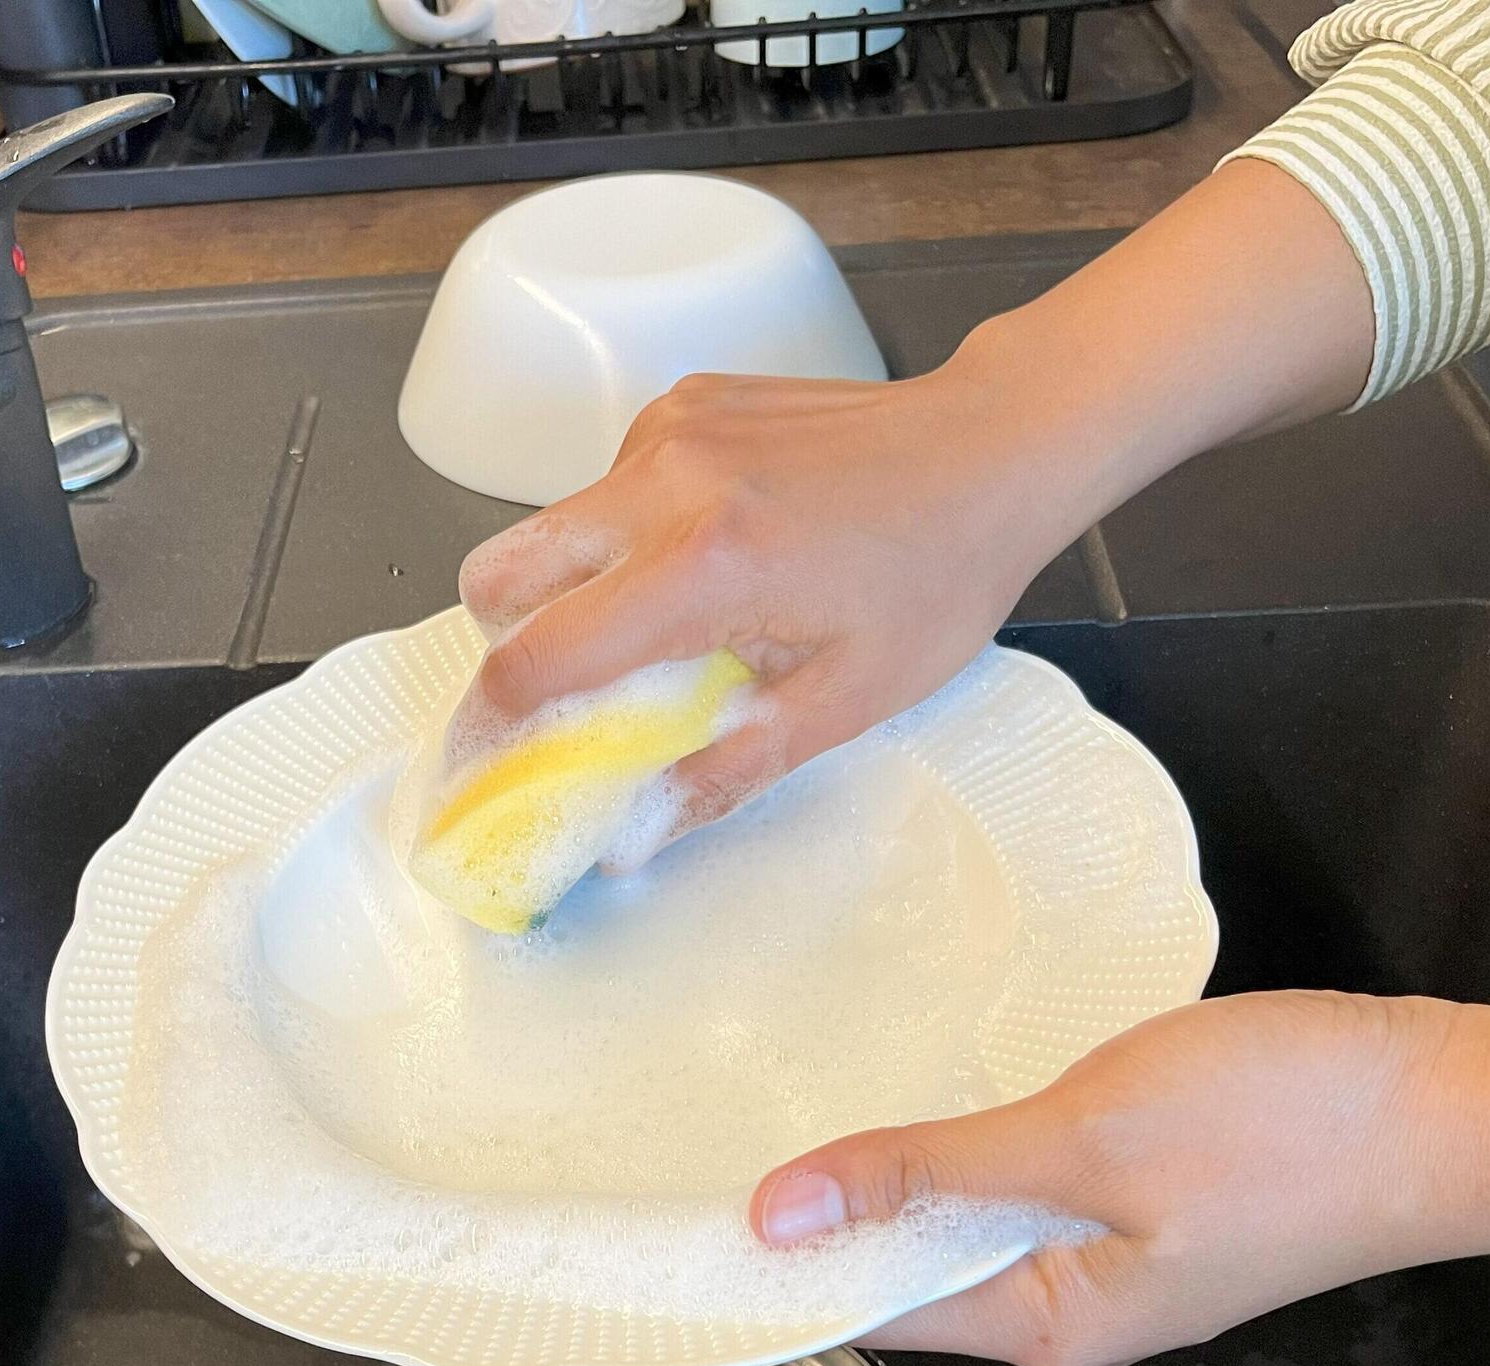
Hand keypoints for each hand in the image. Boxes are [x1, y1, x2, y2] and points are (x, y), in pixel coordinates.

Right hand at [458, 357, 1050, 855]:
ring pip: (553, 526)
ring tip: (669, 620)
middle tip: (569, 691)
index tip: (496, 760)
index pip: (537, 655)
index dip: (498, 723)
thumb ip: (727, 770)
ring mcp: (668, 430)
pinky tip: (715, 550)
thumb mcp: (846, 702)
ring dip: (579, 586)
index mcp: (702, 566)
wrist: (992, 448)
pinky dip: (632, 532)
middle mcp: (665, 482)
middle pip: (499, 572)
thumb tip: (632, 838)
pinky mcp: (683, 403)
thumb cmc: (939, 573)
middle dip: (510, 644)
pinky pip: (610, 484)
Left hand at [749, 965, 1489, 1365]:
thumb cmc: (1281, 1127)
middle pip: (915, 1270)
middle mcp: (1073, 1311)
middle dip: (821, 1216)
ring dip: (895, 1173)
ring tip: (780, 1109)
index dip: (769, 1270)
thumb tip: (778, 1219)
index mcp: (1047, 1324)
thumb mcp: (1082, 1139)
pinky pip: (1032, 1183)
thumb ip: (930, 1171)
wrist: (1463, 1105)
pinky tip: (927, 1090)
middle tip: (699, 1141)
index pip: (869, 1308)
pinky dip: (972, 1143)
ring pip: (972, 1220)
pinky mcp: (1160, 1197)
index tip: (666, 1228)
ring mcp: (1122, 1256)